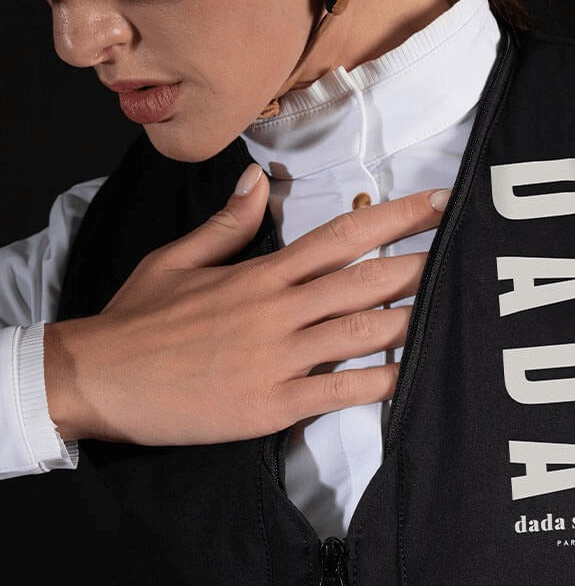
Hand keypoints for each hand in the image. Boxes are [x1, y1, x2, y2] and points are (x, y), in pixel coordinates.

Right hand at [43, 165, 449, 444]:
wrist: (99, 379)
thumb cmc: (137, 321)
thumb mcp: (175, 260)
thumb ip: (227, 224)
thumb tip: (256, 181)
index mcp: (260, 274)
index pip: (341, 234)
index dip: (396, 217)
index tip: (436, 203)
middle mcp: (278, 310)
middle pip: (365, 279)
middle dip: (420, 265)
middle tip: (462, 254)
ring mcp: (278, 359)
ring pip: (362, 332)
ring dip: (411, 319)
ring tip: (452, 311)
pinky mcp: (272, 404)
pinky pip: (339, 391)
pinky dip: (379, 383)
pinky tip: (409, 376)